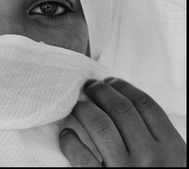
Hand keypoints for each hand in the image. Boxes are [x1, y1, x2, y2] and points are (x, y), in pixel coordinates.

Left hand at [59, 77, 186, 166]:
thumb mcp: (174, 163)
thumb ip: (158, 138)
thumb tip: (127, 105)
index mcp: (173, 149)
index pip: (145, 104)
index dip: (124, 87)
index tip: (111, 80)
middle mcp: (151, 157)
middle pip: (121, 109)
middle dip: (101, 91)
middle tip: (89, 86)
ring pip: (99, 125)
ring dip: (83, 109)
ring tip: (76, 105)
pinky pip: (81, 156)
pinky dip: (70, 141)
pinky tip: (66, 134)